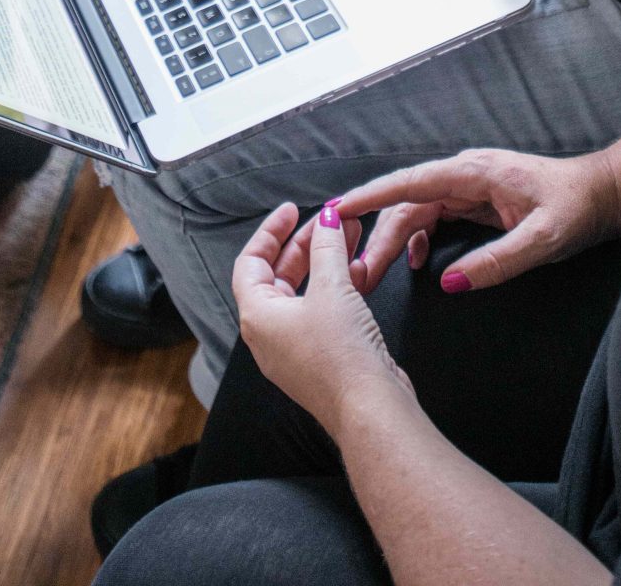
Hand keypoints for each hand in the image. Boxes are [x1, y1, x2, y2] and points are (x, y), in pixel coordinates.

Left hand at [234, 201, 412, 437]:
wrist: (370, 410)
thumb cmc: (341, 354)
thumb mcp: (331, 287)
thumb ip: (327, 247)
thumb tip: (327, 220)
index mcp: (257, 317)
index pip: (251, 262)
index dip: (271, 231)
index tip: (292, 210)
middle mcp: (270, 334)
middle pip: (279, 274)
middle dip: (306, 243)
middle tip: (330, 221)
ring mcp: (295, 349)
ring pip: (304, 292)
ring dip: (326, 262)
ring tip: (351, 235)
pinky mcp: (320, 358)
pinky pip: (322, 312)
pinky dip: (336, 287)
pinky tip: (359, 269)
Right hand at [276, 146, 620, 297]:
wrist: (601, 192)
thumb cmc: (576, 208)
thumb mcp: (542, 241)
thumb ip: (496, 262)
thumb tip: (450, 283)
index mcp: (474, 173)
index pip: (411, 183)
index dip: (371, 196)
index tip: (336, 210)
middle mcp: (464, 174)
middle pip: (406, 203)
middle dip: (375, 235)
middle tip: (355, 274)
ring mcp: (468, 185)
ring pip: (416, 211)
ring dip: (391, 240)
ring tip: (370, 273)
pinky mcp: (474, 199)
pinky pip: (433, 215)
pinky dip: (415, 237)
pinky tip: (411, 261)